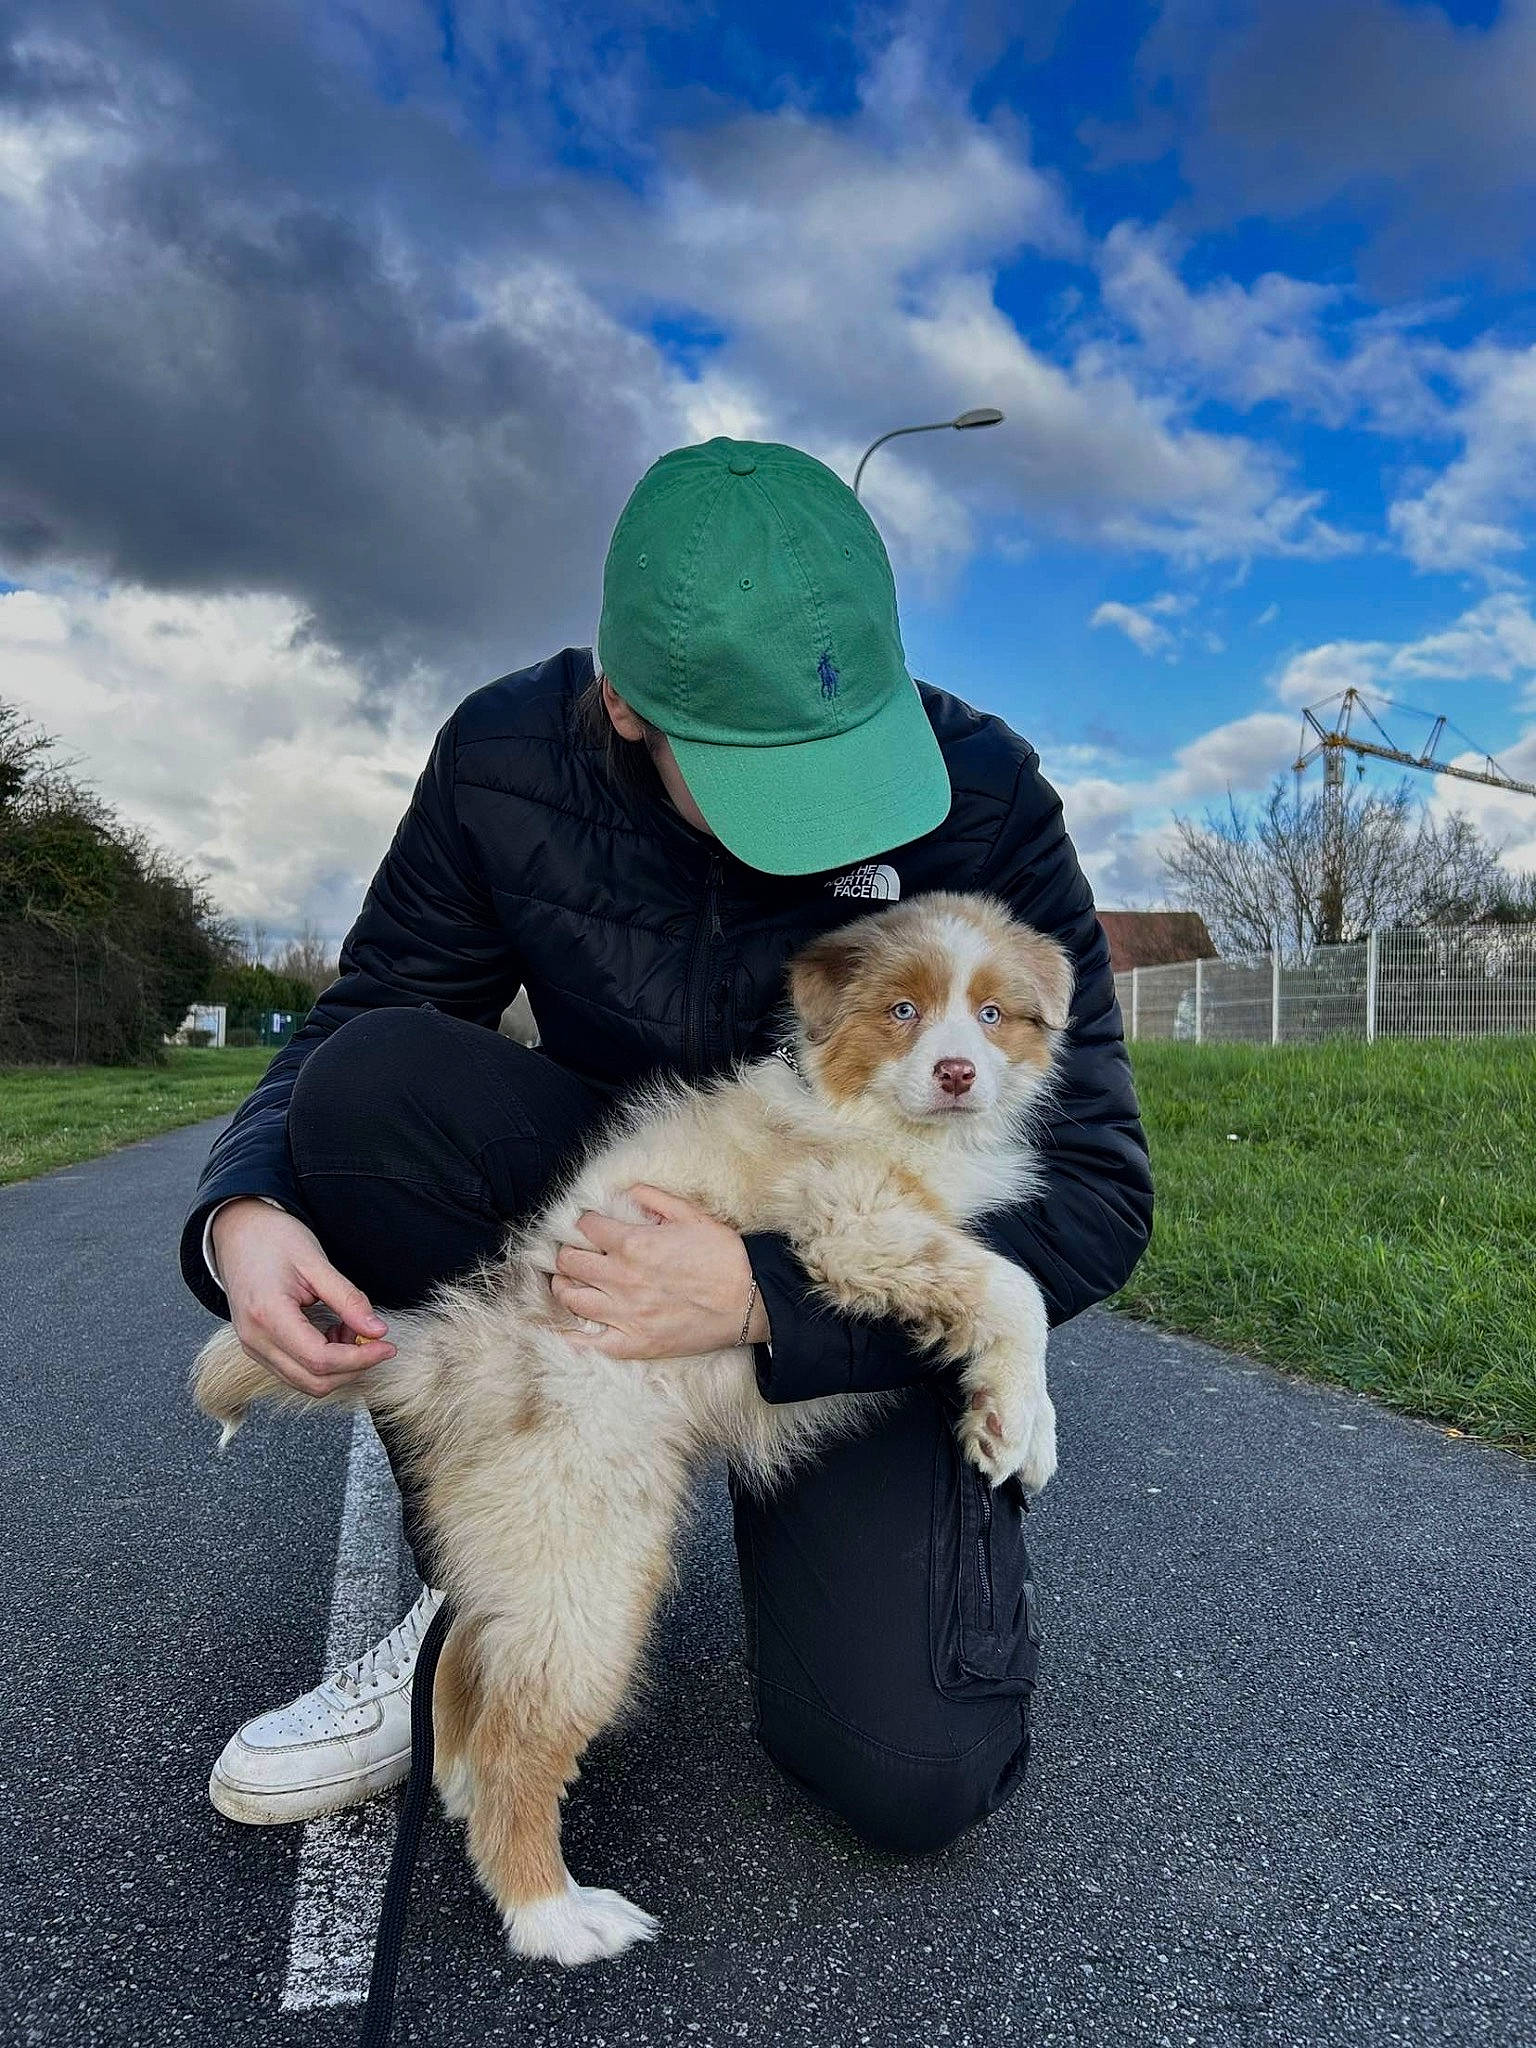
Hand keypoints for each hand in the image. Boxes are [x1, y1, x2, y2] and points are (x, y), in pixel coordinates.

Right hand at [212, 1199, 395, 1397]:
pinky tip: (334, 1334)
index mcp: (268, 1315)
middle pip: (314, 1381)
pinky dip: (322, 1363)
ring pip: (305, 1382)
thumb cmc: (273, 1239)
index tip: (388, 1346)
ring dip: (338, 1367)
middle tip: (375, 1340)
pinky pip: (294, 1371)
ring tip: (350, 1330)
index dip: (360, 1359)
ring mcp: (253, 1347)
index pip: (320, 1359)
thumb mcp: (316, 1262)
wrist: (237, 1233)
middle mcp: (255, 1340)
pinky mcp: (257, 1348)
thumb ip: (348, 1299)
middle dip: (353, 1367)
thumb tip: (378, 1331)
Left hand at [550, 1184, 770, 1359]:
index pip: (586, 1227)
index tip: (590, 1226)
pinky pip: (590, 1343)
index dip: (584, 1223)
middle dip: (567, 1253)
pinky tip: (569, 1327)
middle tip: (576, 1253)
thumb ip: (653, 1198)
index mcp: (633, 1243)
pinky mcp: (635, 1343)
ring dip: (565, 1286)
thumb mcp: (690, 1213)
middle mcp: (622, 1278)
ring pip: (571, 1298)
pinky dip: (573, 1336)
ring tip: (570, 1282)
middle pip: (569, 1262)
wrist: (752, 1299)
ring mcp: (625, 1313)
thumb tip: (626, 1190)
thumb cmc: (724, 1255)